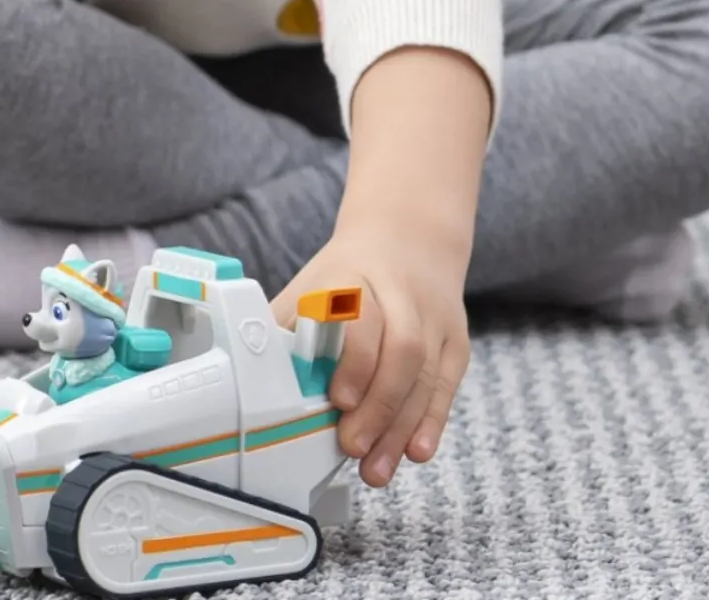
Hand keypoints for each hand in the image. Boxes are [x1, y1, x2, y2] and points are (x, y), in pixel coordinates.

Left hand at [273, 220, 470, 488]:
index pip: (361, 315)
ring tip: (375, 469)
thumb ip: (287, 330)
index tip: (337, 398)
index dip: (355, 359)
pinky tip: (416, 452)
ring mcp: (433, 316)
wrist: (406, 238)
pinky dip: (432, 421)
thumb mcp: (311, 285)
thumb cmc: (346, 275)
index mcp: (353, 276)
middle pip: (401, 349)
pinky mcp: (455, 339)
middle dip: (378, 404)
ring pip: (425, 373)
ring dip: (400, 426)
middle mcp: (400, 293)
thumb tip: (252, 383)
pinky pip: (447, 384)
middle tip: (351, 446)